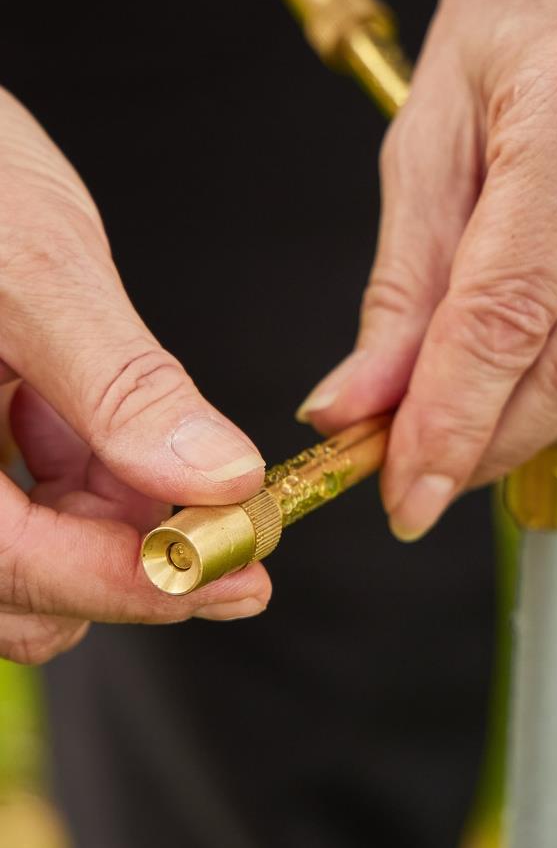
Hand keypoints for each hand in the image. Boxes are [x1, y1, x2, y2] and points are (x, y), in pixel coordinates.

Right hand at [0, 90, 269, 663]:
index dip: (130, 583)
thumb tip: (221, 477)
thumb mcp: (31, 262)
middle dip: (128, 564)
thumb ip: (121, 384)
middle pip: (12, 586)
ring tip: (169, 464)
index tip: (242, 576)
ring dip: (106, 527)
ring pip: (17, 554)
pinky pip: (10, 498)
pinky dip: (75, 480)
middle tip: (234, 529)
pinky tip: (102, 430)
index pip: (8, 567)